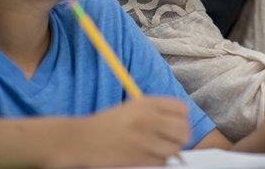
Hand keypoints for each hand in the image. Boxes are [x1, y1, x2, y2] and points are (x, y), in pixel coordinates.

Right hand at [54, 97, 190, 166]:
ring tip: (157, 149)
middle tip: (173, 141)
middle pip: (183, 129)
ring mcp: (142, 138)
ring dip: (169, 151)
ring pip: (174, 148)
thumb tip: (182, 122)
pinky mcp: (137, 157)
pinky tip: (146, 156)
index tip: (175, 124)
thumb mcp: (132, 108)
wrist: (81, 139)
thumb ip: (156, 111)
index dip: (182, 118)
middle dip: (181, 137)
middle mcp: (146, 118)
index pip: (182, 109)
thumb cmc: (108, 124)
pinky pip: (161, 161)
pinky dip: (158, 161)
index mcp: (146, 102)